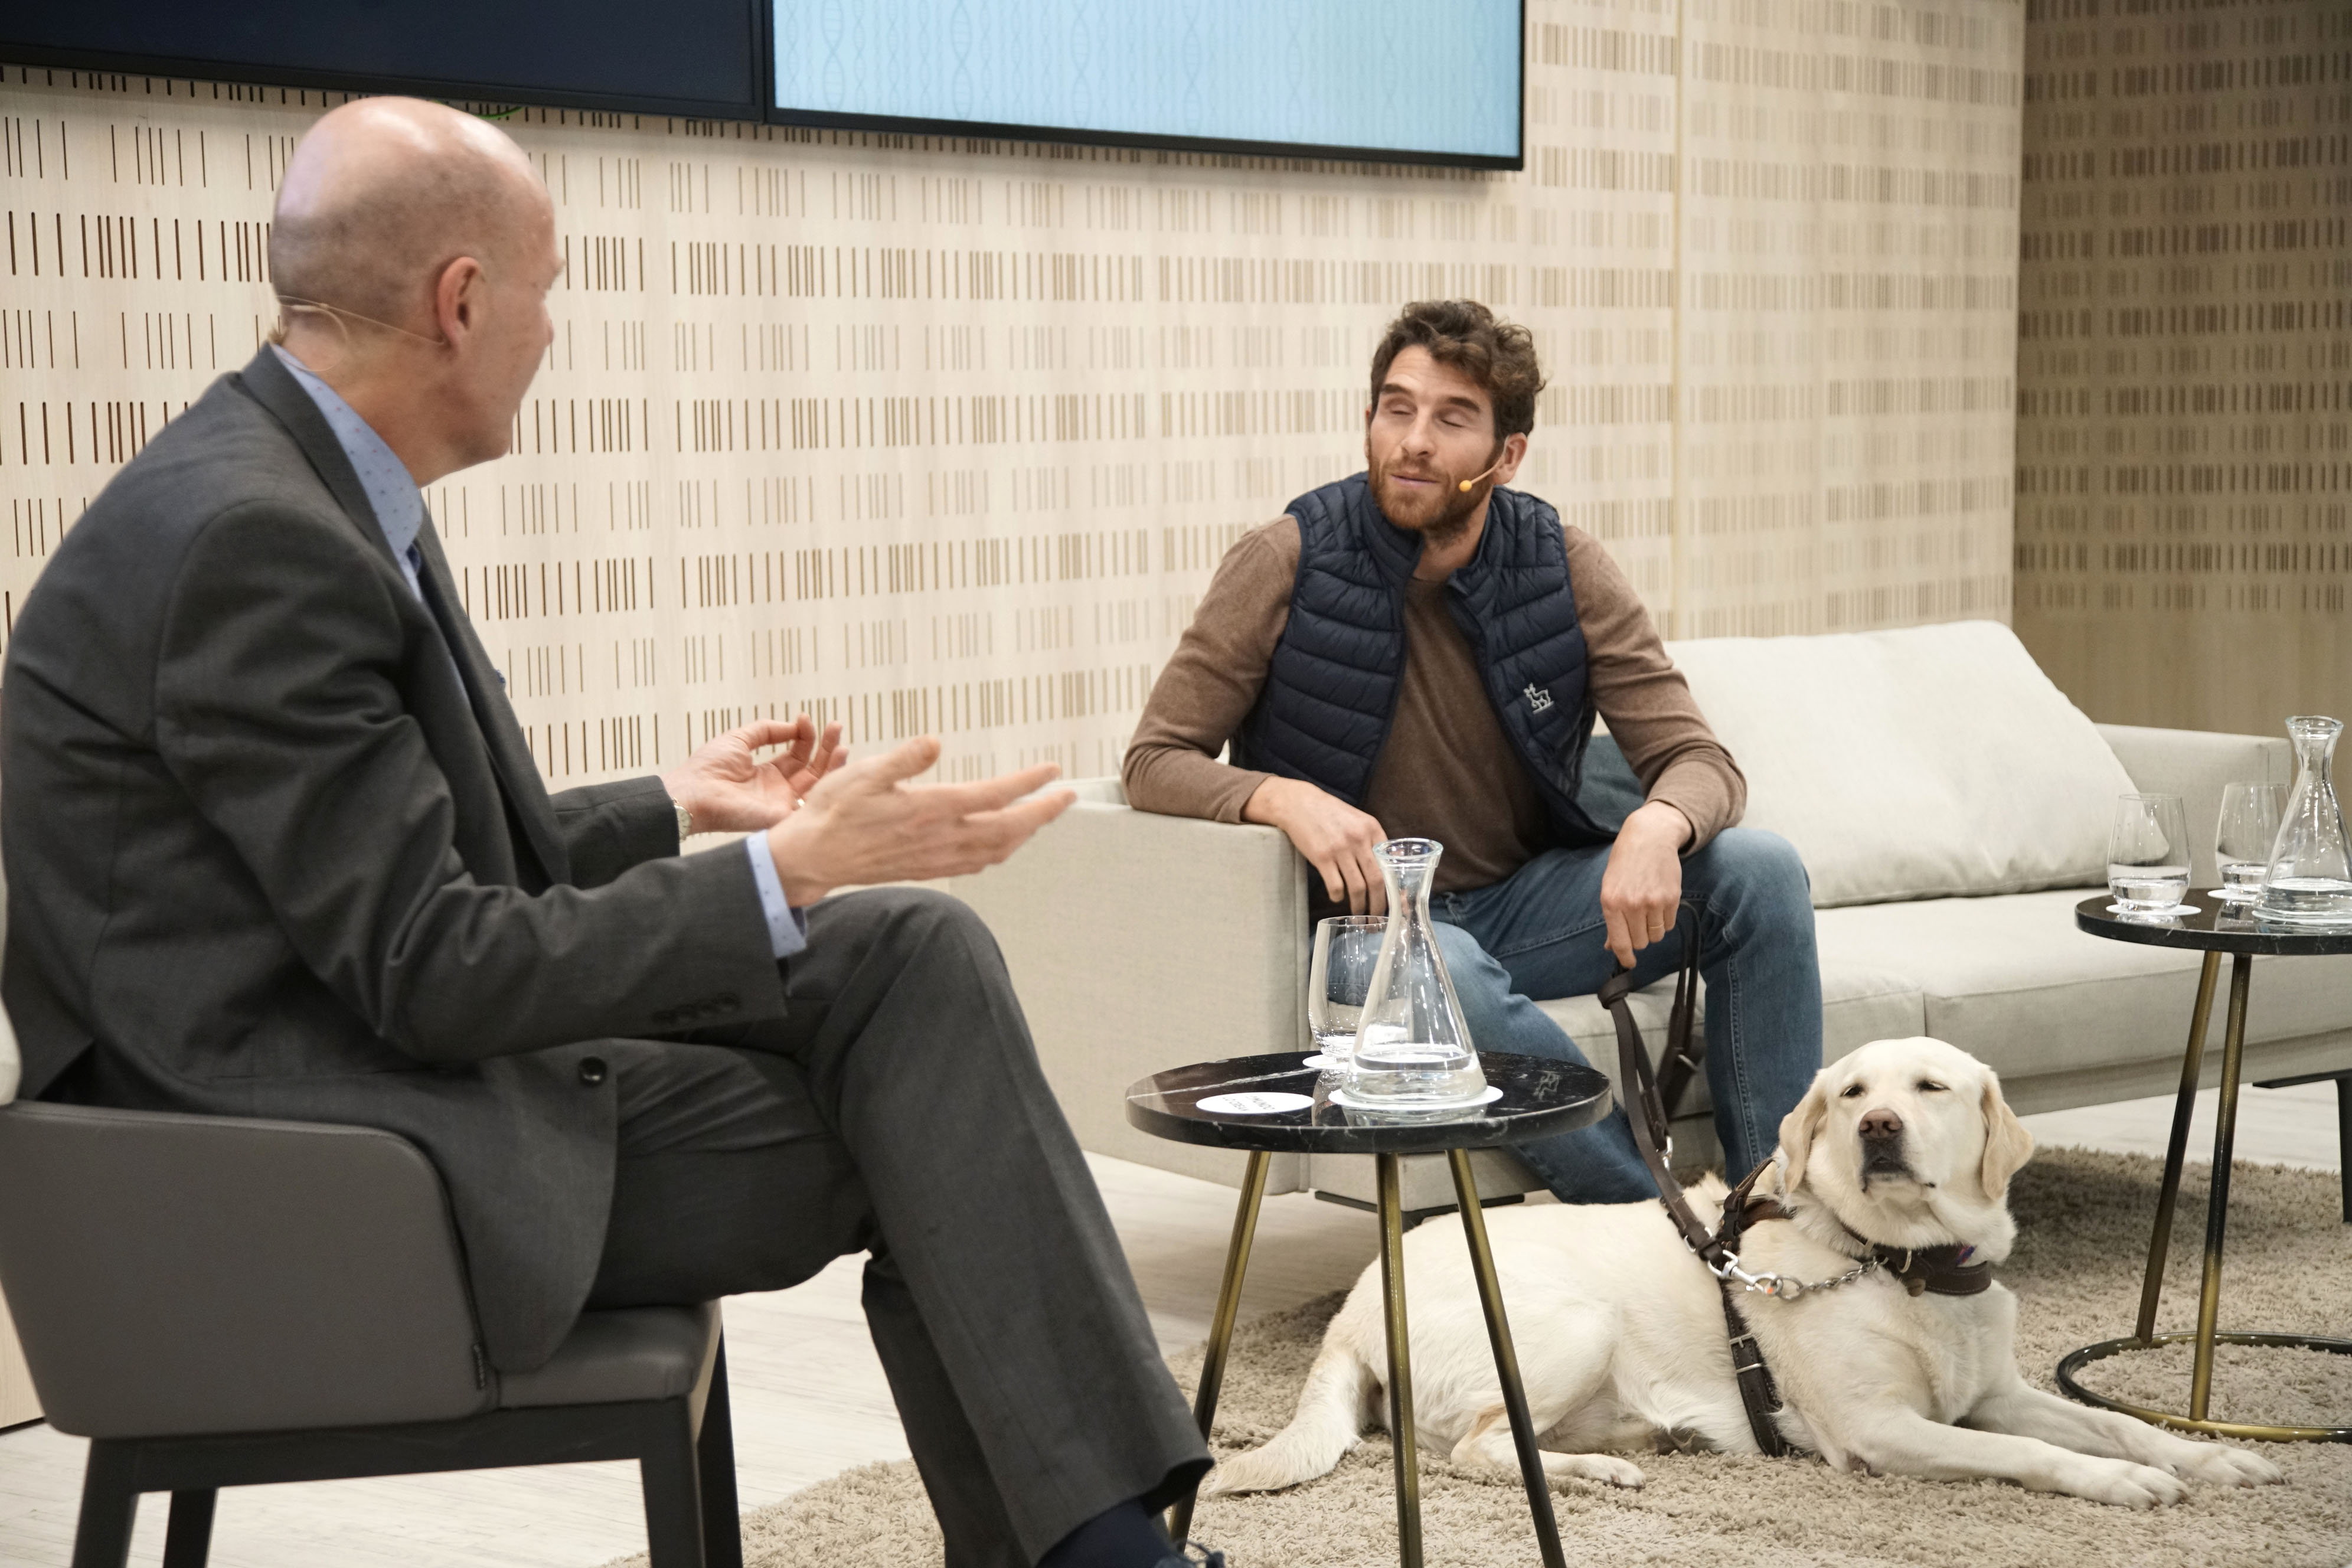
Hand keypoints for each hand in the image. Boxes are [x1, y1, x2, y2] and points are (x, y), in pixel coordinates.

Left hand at [662, 717, 843, 834]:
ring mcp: (782, 803)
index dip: (805, 736)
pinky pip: (811, 805)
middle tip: (836, 726)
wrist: (694, 792)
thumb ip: (767, 730)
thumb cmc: (708, 768)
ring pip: (818, 784)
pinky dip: (827, 786)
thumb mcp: (739, 738)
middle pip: (813, 767)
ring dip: (832, 764)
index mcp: (768, 773)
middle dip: (826, 746)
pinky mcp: (783, 816)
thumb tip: (794, 725)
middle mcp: (779, 789)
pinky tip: (834, 766)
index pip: (797, 754)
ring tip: (842, 745)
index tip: (805, 719)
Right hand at [764, 736, 1074, 904]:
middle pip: (1008, 828)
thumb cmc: (834, 810)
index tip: (1052, 770)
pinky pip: (977, 863)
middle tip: (1068, 796)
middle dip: (1043, 812)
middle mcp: (941, 838)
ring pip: (997, 849)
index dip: (1029, 783)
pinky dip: (1000, 851)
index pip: (995, 796)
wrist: (813, 857)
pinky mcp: (927, 869)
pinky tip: (1003, 843)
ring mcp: (936, 858)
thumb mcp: (862, 773)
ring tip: (1043, 816)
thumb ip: (902, 759)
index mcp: (931, 809)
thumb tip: (934, 742)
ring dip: (1026, 833)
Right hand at [1243, 775, 1388, 913]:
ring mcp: (1340, 848)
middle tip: (1377, 915)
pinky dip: (1338, 896)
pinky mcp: (1322, 857)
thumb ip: (1372, 840)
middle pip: (1376, 880)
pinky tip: (1337, 897)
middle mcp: (1359, 838)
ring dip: (1359, 904)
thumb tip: (1386, 866)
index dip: (1394, 887)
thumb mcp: (1357, 820)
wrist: (1299, 803)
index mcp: (1372, 828)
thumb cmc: (1329, 813)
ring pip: (1357, 887)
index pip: (1390, 864)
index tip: (1396, 902)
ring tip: (1358, 912)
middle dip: (1378, 903)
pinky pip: (1335, 885)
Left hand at [1599, 801, 1690, 968]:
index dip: (1625, 957)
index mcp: (1611, 902)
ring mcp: (1653, 902)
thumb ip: (1611, 919)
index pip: (1620, 942)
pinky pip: (1669, 925)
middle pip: (1640, 942)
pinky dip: (1664, 920)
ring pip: (1656, 936)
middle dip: (1638, 938)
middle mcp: (1631, 904)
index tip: (1629, 963)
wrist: (1649, 837)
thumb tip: (1611, 946)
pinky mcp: (1672, 898)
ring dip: (1652, 929)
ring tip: (1648, 910)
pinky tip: (1658, 903)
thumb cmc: (1625, 863)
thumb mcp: (1609, 888)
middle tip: (1637, 922)